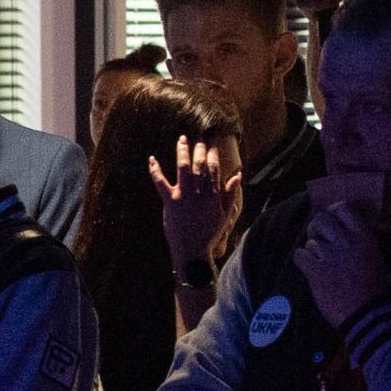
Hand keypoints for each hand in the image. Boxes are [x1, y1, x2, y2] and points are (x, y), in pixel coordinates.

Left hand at [150, 135, 241, 273]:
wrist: (192, 251)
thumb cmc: (209, 234)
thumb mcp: (225, 214)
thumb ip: (230, 193)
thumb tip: (238, 175)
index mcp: (213, 196)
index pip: (214, 170)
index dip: (213, 156)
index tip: (212, 145)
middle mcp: (199, 194)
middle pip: (200, 167)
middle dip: (199, 151)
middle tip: (198, 139)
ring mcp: (184, 197)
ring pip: (184, 169)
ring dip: (182, 153)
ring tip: (182, 139)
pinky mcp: (170, 202)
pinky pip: (160, 183)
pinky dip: (155, 170)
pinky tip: (152, 158)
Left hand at [298, 199, 383, 326]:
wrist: (366, 313)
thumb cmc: (371, 285)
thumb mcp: (373, 255)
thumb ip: (357, 238)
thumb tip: (337, 226)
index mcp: (364, 237)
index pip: (342, 209)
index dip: (333, 212)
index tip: (332, 220)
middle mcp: (346, 242)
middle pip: (320, 220)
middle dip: (316, 228)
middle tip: (319, 239)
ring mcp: (330, 257)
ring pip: (310, 242)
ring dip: (313, 251)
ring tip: (323, 263)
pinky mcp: (315, 272)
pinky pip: (299, 255)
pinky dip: (301, 261)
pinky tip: (310, 268)